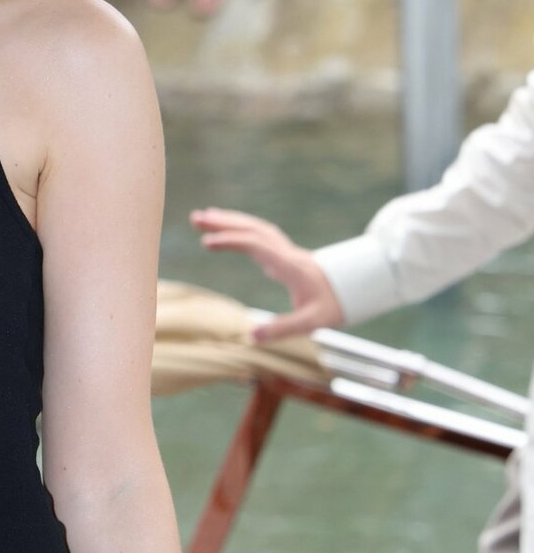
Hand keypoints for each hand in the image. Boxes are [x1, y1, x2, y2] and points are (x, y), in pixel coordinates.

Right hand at [190, 207, 344, 341]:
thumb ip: (283, 328)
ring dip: (230, 221)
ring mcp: (285, 252)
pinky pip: (259, 236)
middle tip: (196, 218)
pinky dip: (240, 230)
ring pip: (256, 228)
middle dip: (224, 222)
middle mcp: (286, 253)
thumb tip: (252, 335)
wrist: (357, 290)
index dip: (232, 241)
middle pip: (253, 229)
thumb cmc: (335, 305)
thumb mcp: (312, 322)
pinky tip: (227, 233)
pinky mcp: (284, 256)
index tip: (207, 242)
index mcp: (290, 266)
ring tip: (205, 218)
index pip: (257, 244)